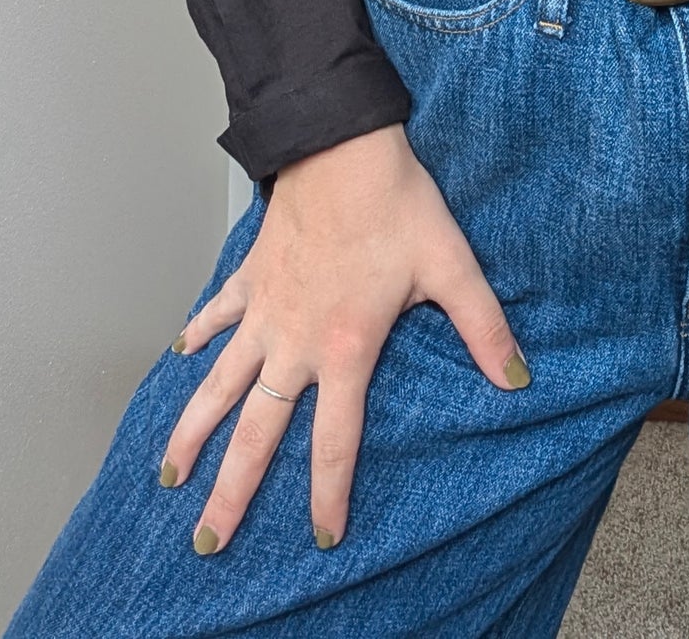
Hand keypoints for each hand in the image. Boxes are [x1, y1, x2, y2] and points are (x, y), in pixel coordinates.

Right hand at [162, 123, 526, 553]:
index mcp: (345, 349)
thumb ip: (483, 327)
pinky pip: (217, 314)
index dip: (327, 494)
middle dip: (231, 492)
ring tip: (171, 475)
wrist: (340, 146)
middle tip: (209, 541)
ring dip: (192, 432)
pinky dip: (197, 334)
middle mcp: (294, 343)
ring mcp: (264, 311)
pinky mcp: (250, 275)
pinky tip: (181, 355)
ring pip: (219, 385)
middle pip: (256, 433)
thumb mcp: (451, 267)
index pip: (334, 442)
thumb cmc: (397, 203)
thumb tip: (517, 377)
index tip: (321, 537)